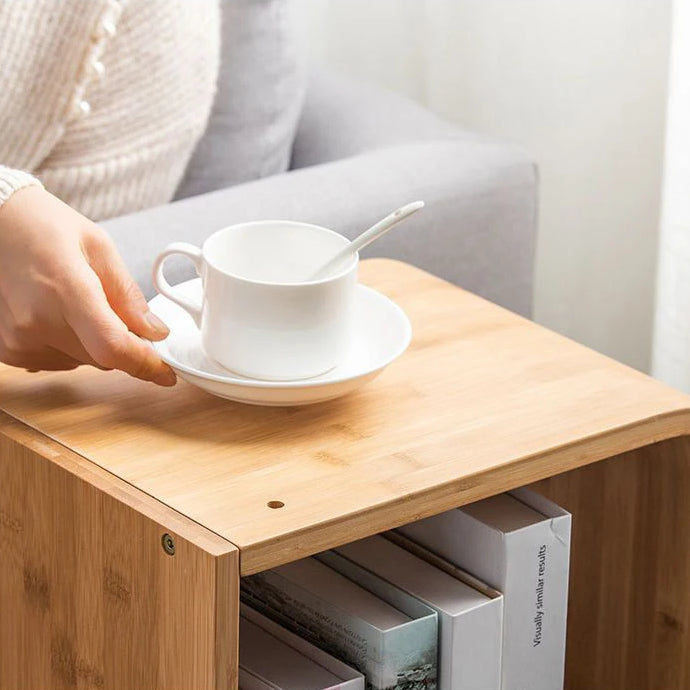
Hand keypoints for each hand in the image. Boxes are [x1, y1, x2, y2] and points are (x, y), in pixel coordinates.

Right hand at [0, 186, 175, 385]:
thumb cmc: (43, 226)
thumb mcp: (99, 246)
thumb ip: (128, 295)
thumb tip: (155, 333)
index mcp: (66, 289)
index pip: (112, 347)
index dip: (145, 365)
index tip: (167, 374)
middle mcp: (37, 321)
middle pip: (103, 358)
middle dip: (124, 344)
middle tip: (119, 313)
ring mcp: (19, 339)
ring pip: (84, 362)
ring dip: (96, 344)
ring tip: (78, 302)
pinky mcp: (9, 350)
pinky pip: (60, 361)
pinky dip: (71, 345)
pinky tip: (58, 314)